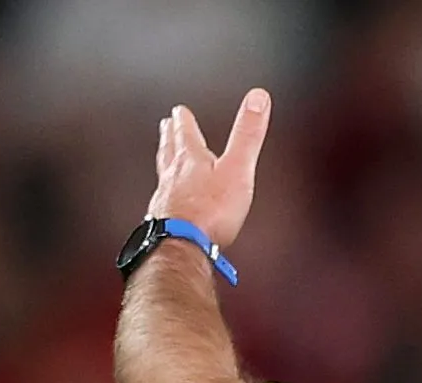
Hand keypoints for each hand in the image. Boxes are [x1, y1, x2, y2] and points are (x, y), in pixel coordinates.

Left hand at [146, 88, 271, 248]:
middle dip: (170, 137)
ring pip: (164, 173)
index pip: (185, 133)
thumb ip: (248, 134)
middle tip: (166, 126)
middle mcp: (173, 175)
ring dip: (165, 161)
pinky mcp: (163, 219)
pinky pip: (164, 200)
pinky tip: (168, 199)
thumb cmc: (210, 210)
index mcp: (191, 159)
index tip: (179, 111)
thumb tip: (258, 98)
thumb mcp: (237, 167)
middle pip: (170, 150)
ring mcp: (166, 198)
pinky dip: (166, 193)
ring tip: (165, 155)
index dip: (183, 121)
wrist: (184, 245)